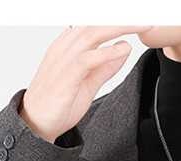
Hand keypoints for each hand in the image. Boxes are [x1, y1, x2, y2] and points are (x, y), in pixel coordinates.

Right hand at [20, 26, 151, 142]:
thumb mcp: (88, 83)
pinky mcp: (66, 76)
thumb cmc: (57, 104)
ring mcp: (64, 60)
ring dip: (119, 27)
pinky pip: (88, 58)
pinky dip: (107, 52)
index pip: (94, 24)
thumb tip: (124, 49)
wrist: (35, 125)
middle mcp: (65, 47)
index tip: (137, 16)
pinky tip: (124, 48)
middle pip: (96, 23)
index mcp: (69, 46)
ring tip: (141, 25)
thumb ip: (105, 67)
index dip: (115, 18)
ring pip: (93, 33)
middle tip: (145, 16)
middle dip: (121, 17)